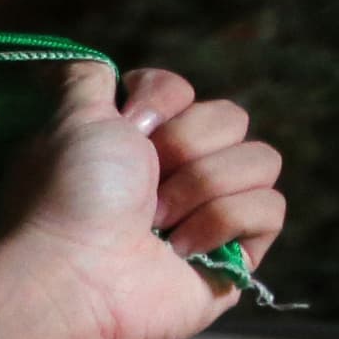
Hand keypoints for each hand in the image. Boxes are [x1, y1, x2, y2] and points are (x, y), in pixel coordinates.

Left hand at [0, 63, 287, 338]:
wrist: (73, 275)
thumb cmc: (68, 198)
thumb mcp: (69, 118)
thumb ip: (86, 79)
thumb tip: (94, 64)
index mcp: (136, 142)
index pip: (187, 90)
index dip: (165, 99)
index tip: (131, 124)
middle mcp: (174, 174)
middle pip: (232, 118)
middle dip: (186, 146)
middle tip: (142, 184)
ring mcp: (210, 215)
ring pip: (261, 159)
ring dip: (201, 187)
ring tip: (155, 223)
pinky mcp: (237, 255)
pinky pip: (271, 208)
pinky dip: (223, 223)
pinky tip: (180, 251)